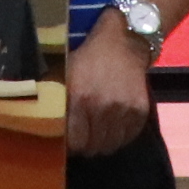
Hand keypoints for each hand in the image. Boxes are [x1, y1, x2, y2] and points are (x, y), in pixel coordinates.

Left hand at [64, 19, 151, 156]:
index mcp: (79, 97)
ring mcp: (123, 110)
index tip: (69, 141)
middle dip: (86, 145)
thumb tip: (48, 128)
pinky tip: (114, 125)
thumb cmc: (89, 57)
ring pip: (110, 145)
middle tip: (84, 136)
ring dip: (103, 142)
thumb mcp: (66, 74)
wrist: (124, 41)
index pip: (74, 141)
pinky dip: (120, 136)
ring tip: (98, 132)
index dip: (70, 145)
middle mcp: (102, 107)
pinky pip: (128, 137)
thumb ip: (58, 101)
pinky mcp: (140, 111)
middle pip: (92, 147)